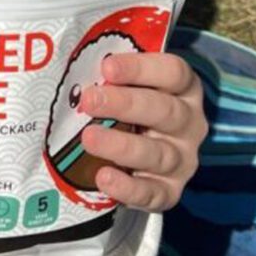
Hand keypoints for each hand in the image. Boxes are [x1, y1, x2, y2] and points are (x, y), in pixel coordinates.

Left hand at [80, 51, 207, 211]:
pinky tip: (103, 177)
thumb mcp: (127, 84)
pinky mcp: (171, 191)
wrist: (144, 150)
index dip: (140, 68)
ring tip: (88, 139)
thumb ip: (110, 73)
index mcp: (183, 88)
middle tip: (89, 100)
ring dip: (121, 146)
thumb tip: (67, 61)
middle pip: (165, 111)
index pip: (173, 72)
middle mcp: (189, 123)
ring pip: (158, 154)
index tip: (106, 66)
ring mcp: (183, 159)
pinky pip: (154, 194)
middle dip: (125, 104)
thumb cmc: (130, 103)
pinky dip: (129, 188)